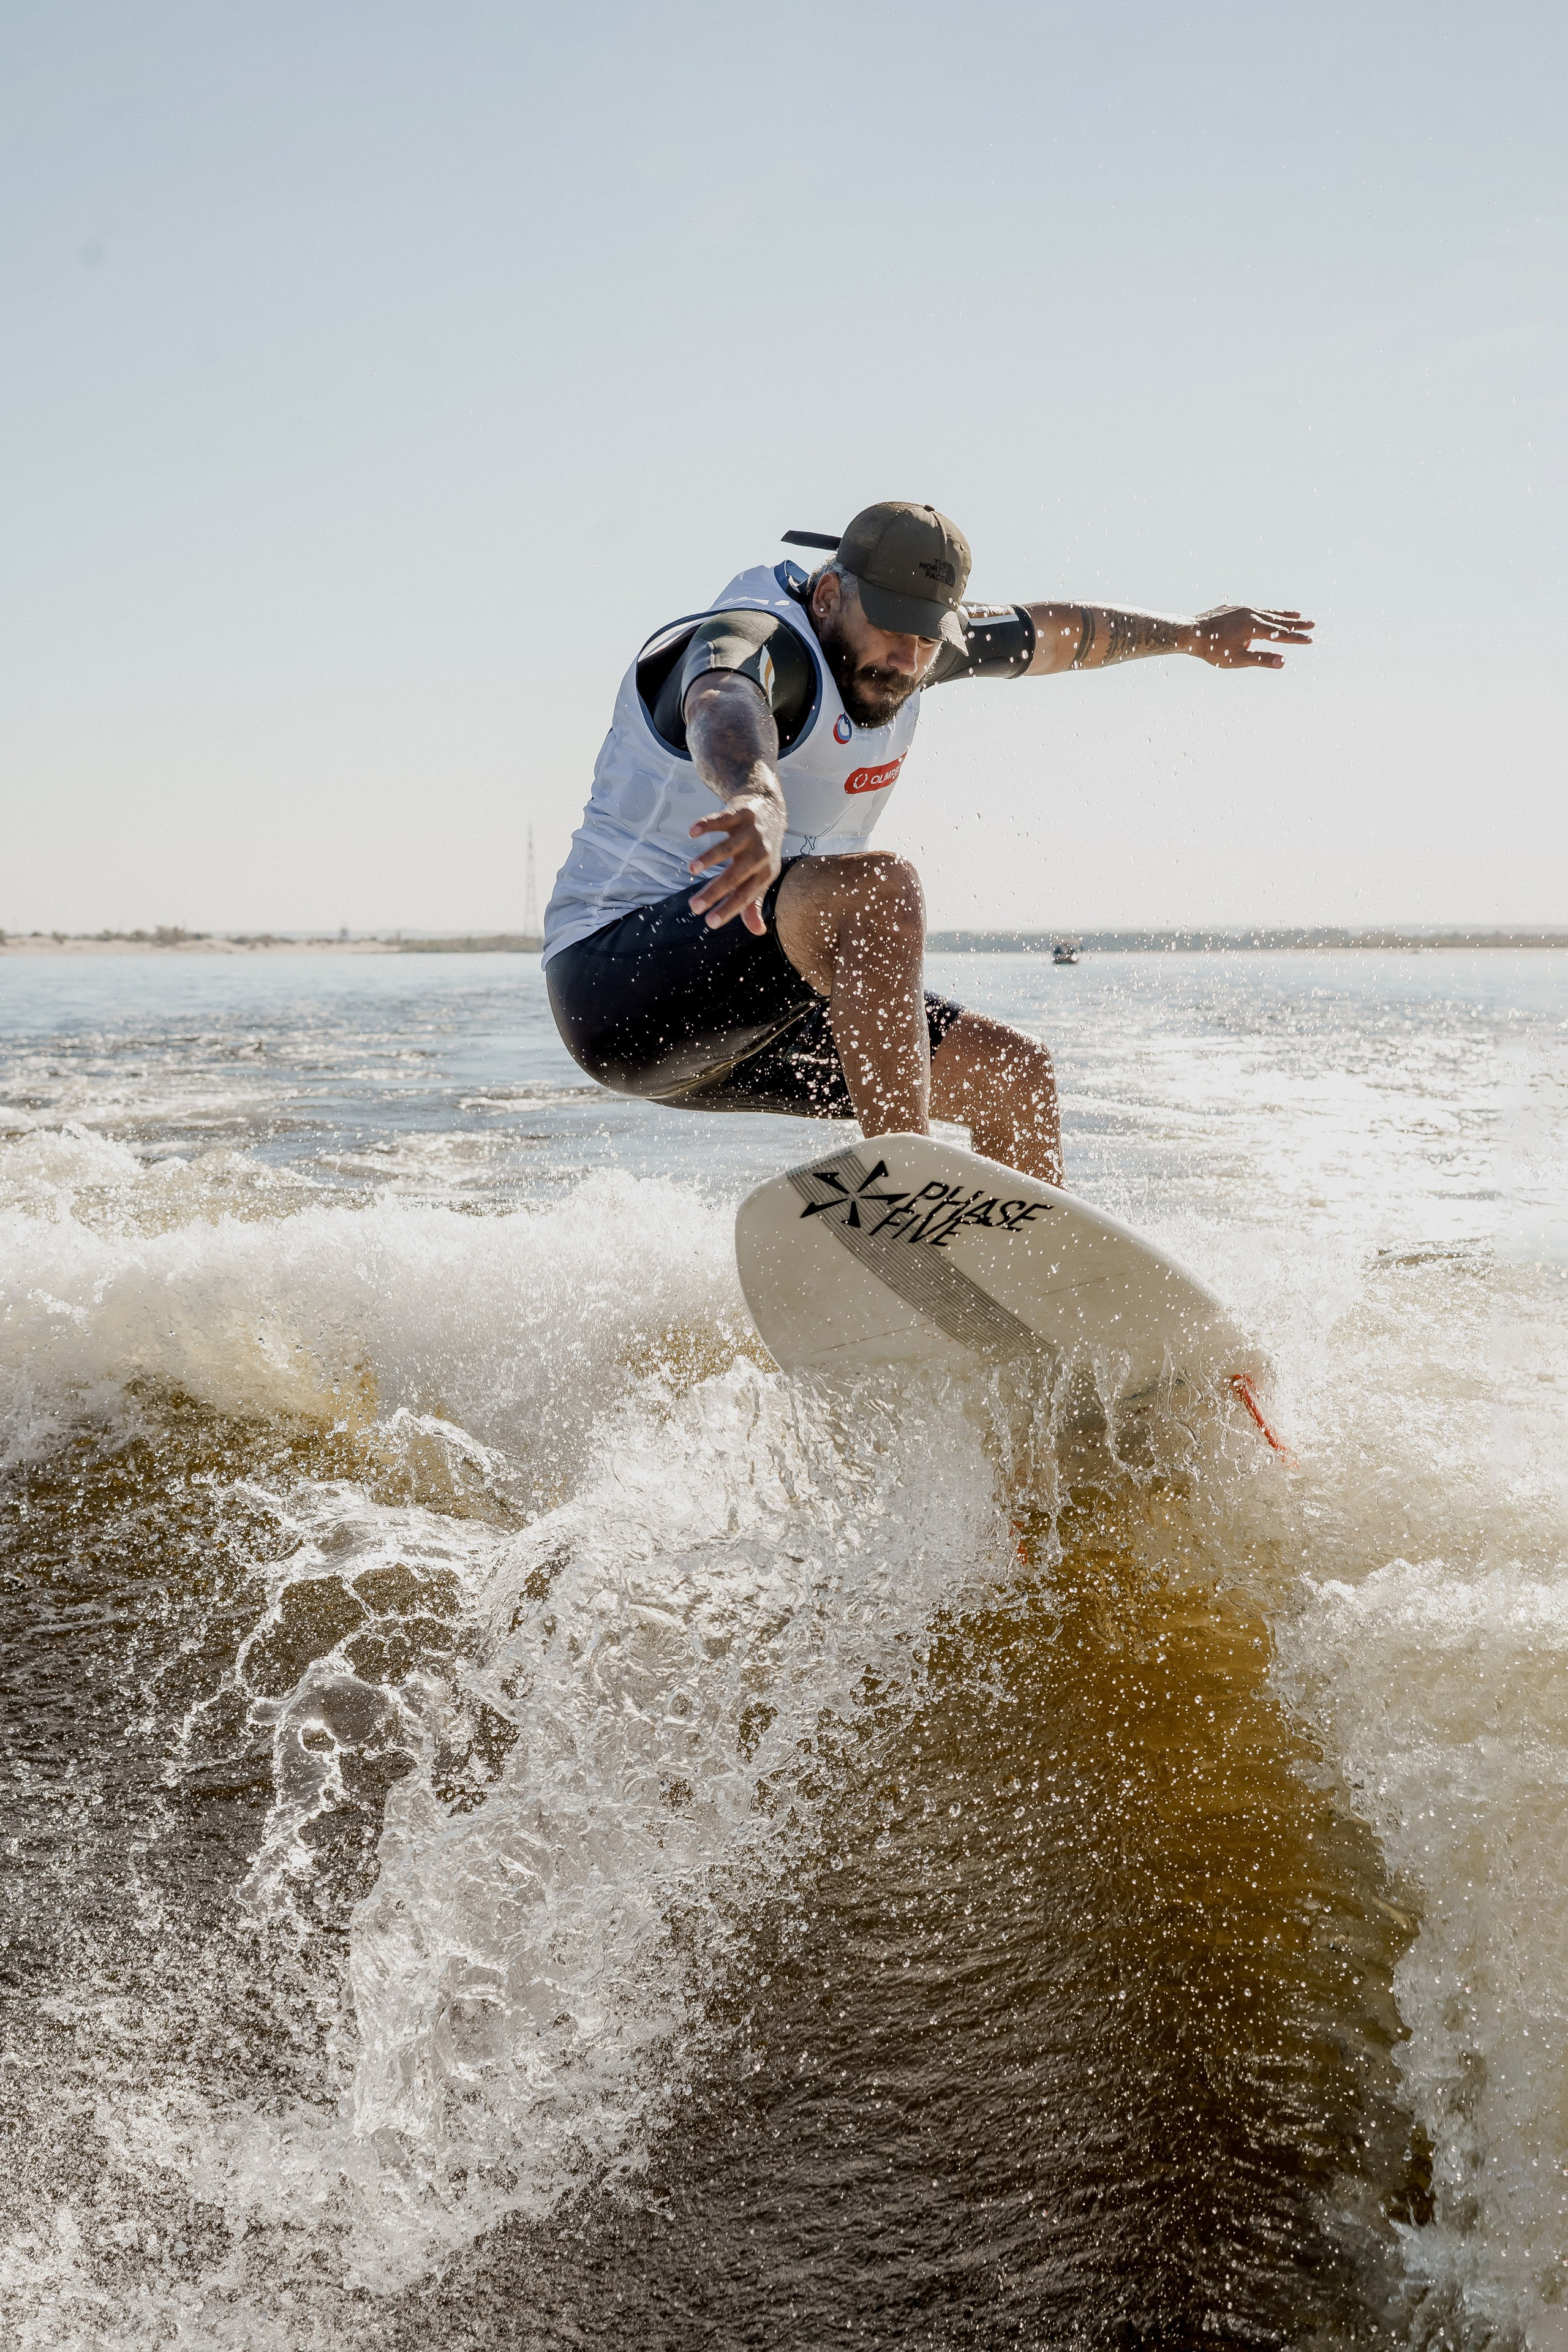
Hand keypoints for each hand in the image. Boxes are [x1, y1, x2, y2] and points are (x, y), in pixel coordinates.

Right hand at [688, 792, 785, 933]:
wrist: (771, 810)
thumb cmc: (761, 850)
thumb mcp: (762, 876)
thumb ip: (755, 903)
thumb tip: (757, 932)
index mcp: (765, 873)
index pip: (745, 896)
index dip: (727, 910)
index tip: (709, 923)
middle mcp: (760, 854)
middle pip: (735, 876)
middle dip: (714, 893)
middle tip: (694, 907)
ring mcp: (751, 834)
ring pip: (727, 848)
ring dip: (709, 858)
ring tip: (692, 870)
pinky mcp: (741, 814)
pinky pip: (721, 819)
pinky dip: (706, 824)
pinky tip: (692, 832)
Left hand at [1192, 606, 1314, 669]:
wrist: (1190, 632)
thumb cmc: (1213, 649)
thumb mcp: (1237, 659)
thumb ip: (1261, 659)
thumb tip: (1283, 662)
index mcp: (1254, 627)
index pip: (1280, 635)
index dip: (1296, 639)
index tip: (1311, 640)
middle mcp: (1251, 614)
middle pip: (1278, 620)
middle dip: (1296, 624)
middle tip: (1313, 624)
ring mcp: (1243, 609)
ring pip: (1268, 612)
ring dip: (1283, 615)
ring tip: (1298, 615)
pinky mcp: (1235, 608)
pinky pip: (1256, 610)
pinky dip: (1267, 612)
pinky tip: (1270, 614)